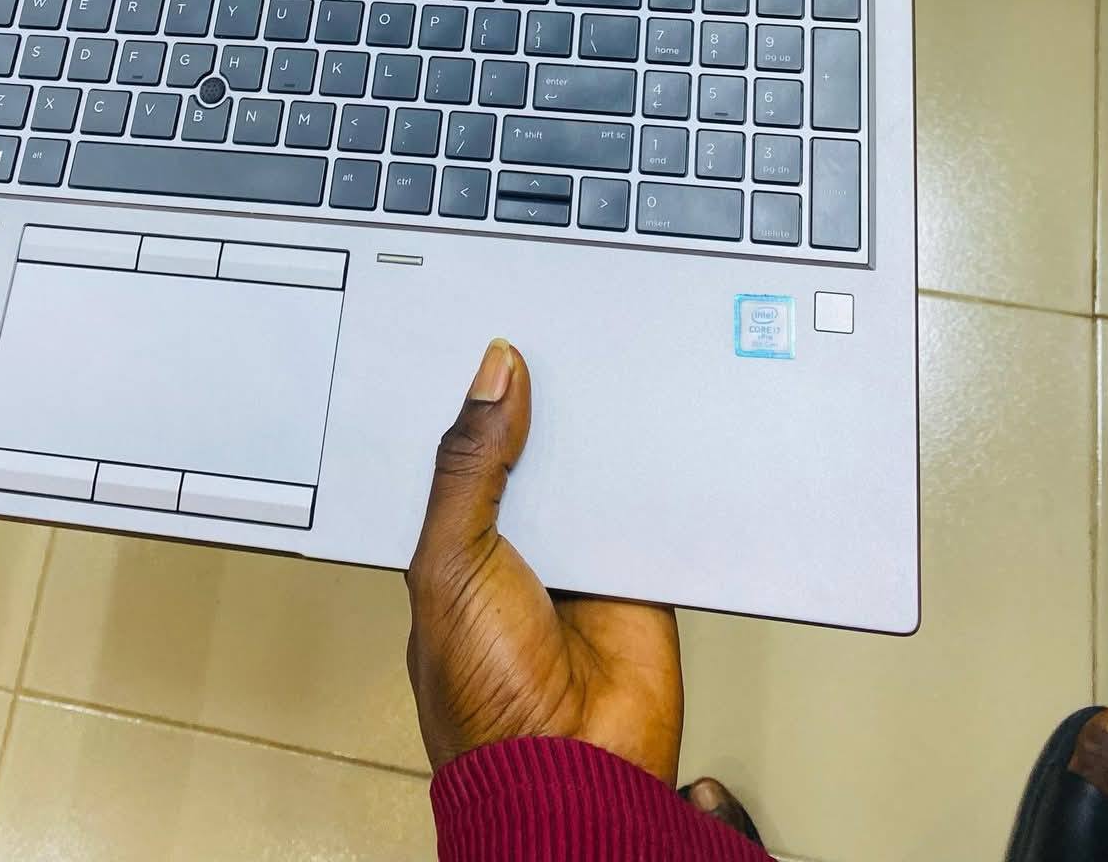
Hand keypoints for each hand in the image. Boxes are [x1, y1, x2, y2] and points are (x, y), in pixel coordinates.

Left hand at [405, 337, 683, 784]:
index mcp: (456, 539)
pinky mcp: (637, 572)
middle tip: (559, 334)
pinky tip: (657, 429)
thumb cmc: (483, 700)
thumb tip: (491, 377)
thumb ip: (469, 468)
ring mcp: (579, 556)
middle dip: (544, 403)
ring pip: (594, 469)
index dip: (479, 397)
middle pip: (535, 449)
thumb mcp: (450, 565)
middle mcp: (517, 542)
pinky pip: (650, 508)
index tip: (495, 336)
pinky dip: (657, 476)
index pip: (468, 447)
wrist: (569, 774)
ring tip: (610, 362)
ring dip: (603, 433)